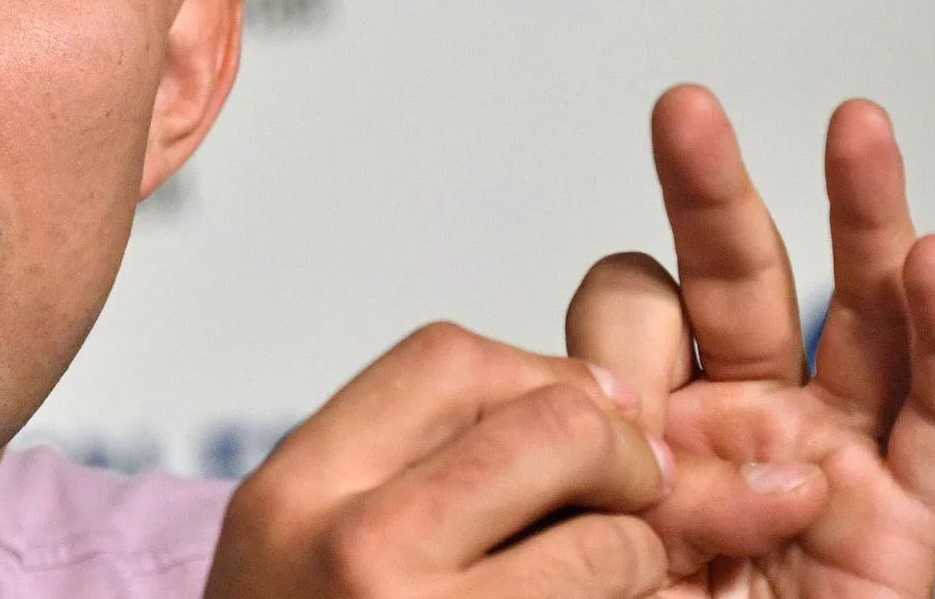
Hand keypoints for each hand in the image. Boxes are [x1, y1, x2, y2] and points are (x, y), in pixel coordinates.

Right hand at [205, 323, 676, 598]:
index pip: (449, 359)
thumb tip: (611, 403)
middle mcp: (352, 552)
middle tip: (634, 497)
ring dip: (637, 559)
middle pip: (548, 425)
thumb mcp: (308, 538)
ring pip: (606, 541)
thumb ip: (416, 462)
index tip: (576, 424)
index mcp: (296, 490)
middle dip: (621, 453)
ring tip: (604, 584)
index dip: (540, 378)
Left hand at [567, 86, 934, 596]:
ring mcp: (819, 458)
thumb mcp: (576, 542)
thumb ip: (587, 464)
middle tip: (684, 112)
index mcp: (635, 421)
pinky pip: (932, 417)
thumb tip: (586, 402)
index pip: (623, 322)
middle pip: (731, 284)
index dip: (609, 341)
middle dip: (712, 196)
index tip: (590, 397)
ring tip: (854, 127)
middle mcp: (728, 422)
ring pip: (851, 318)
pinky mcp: (899, 516)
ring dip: (859, 219)